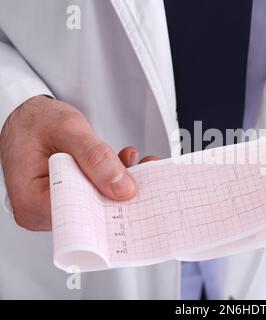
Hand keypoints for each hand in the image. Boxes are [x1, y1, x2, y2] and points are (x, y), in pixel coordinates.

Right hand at [0, 96, 136, 230]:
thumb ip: (95, 157)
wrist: (27, 116)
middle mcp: (43, 212)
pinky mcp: (73, 199)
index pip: (79, 218)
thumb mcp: (68, 130)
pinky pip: (99, 195)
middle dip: (123, 195)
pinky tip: (125, 161)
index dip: (110, 207)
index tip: (136, 193)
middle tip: (149, 175)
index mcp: (32, 202)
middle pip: (93, 215)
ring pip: (100, 204)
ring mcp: (60, 207)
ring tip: (140, 164)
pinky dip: (115, 179)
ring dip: (122, 183)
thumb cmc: (35, 121)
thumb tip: (123, 188)